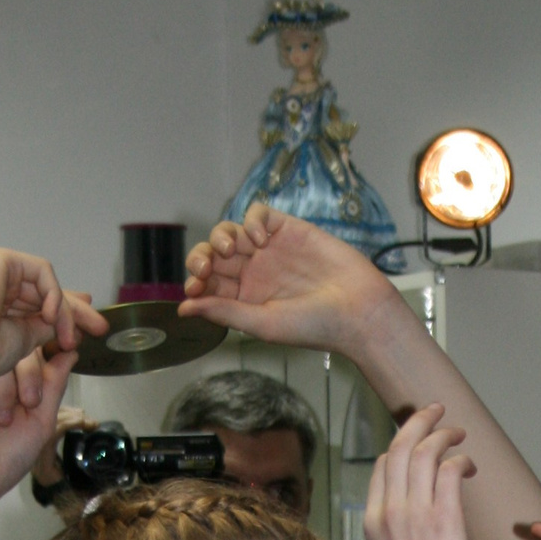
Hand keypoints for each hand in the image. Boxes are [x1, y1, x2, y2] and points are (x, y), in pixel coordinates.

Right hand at [0, 246, 105, 405]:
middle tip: (100, 328)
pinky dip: (52, 293)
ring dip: (64, 311)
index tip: (92, 327)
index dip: (66, 313)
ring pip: (46, 283)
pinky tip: (50, 317)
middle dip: (75, 311)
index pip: (38, 304)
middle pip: (45, 292)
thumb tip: (66, 329)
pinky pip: (40, 271)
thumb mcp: (23, 348)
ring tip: (70, 338)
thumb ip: (44, 333)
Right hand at [0, 356, 82, 521]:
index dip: (47, 356)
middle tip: (27, 404)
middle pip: (19, 347)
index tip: (54, 365)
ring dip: (3, 389)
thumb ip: (54, 387)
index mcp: (21, 382)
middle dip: (29, 376)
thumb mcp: (40, 424)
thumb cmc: (5, 460)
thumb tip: (72, 352)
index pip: (38, 350)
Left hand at [181, 203, 388, 352]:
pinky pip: (258, 214)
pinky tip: (260, 236)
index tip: (194, 286)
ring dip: (223, 236)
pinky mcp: (288, 229)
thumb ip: (223, 311)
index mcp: (245, 298)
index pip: (209, 283)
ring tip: (233, 248)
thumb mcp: (261, 323)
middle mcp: (255, 272)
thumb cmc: (313, 326)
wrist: (356, 309)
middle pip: (214, 255)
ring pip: (231, 231)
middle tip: (206, 267)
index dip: (196, 281)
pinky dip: (251, 219)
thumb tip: (184, 308)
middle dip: (203, 257)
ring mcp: (270, 249)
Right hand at [364, 405, 476, 539]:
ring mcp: (415, 515)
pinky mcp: (444, 521)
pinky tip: (470, 465)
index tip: (418, 433)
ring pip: (425, 451)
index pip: (381, 465)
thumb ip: (400, 525)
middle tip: (437, 411)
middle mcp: (389, 512)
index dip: (401, 441)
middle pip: (399, 447)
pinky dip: (462, 459)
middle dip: (420, 421)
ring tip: (460, 434)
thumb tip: (421, 504)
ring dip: (445, 435)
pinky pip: (450, 469)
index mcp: (373, 521)